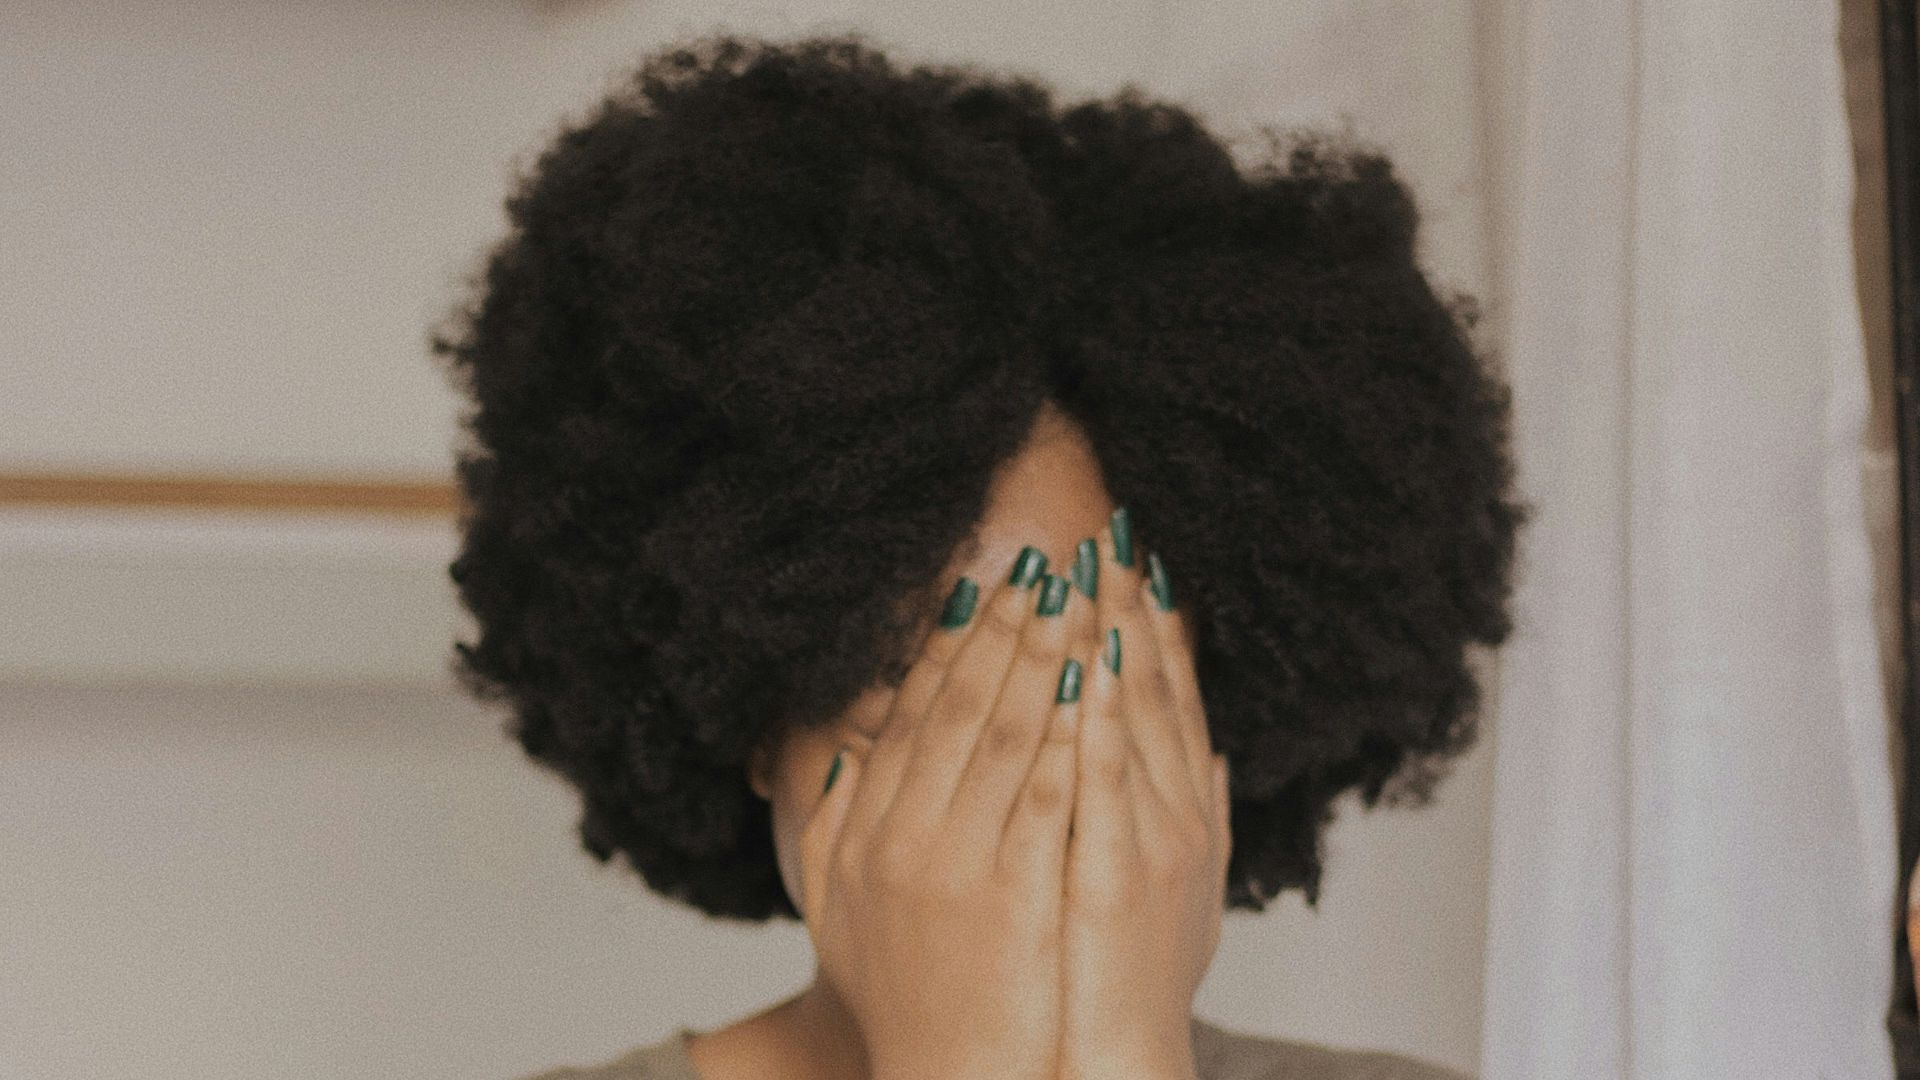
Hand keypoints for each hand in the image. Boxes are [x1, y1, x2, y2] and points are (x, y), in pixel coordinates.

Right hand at [798, 553, 1090, 1079]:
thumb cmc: (904, 1001)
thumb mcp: (840, 912)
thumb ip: (835, 830)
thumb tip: (844, 757)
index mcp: (866, 833)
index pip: (913, 716)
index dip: (951, 644)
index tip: (983, 587)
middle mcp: (903, 837)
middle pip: (959, 706)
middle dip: (1006, 627)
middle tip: (1044, 566)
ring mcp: (957, 865)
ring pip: (1005, 732)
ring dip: (1045, 656)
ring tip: (1078, 598)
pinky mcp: (1016, 894)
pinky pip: (1048, 793)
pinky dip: (1071, 732)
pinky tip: (1098, 681)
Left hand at [1058, 516, 1230, 1079]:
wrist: (1123, 1056)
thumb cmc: (1134, 978)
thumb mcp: (1174, 884)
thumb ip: (1192, 812)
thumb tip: (1209, 752)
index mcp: (1182, 808)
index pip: (1167, 696)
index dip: (1154, 625)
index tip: (1133, 563)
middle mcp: (1178, 812)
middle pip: (1154, 690)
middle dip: (1129, 608)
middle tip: (1110, 536)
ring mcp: (1153, 839)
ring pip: (1133, 718)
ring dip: (1114, 639)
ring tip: (1093, 570)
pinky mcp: (1120, 872)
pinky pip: (1106, 780)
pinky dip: (1100, 717)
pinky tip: (1088, 663)